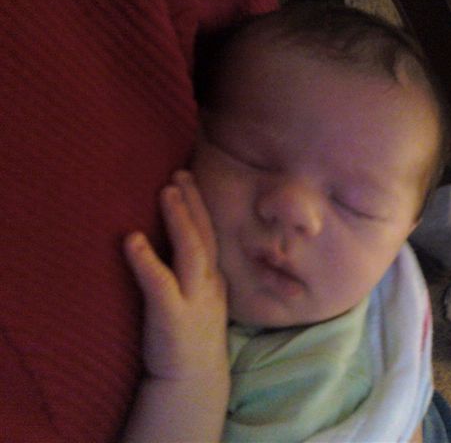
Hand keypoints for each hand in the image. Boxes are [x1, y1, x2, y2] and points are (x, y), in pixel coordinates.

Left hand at [124, 170, 227, 380]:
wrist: (192, 381)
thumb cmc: (190, 336)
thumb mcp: (199, 300)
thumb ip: (191, 273)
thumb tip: (171, 244)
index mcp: (214, 279)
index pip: (210, 236)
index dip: (200, 207)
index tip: (188, 180)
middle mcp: (209, 285)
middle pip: (205, 236)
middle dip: (194, 203)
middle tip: (181, 172)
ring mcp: (194, 300)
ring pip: (192, 253)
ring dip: (180, 220)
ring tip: (168, 190)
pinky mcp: (172, 317)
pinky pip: (160, 284)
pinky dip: (146, 261)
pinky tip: (133, 240)